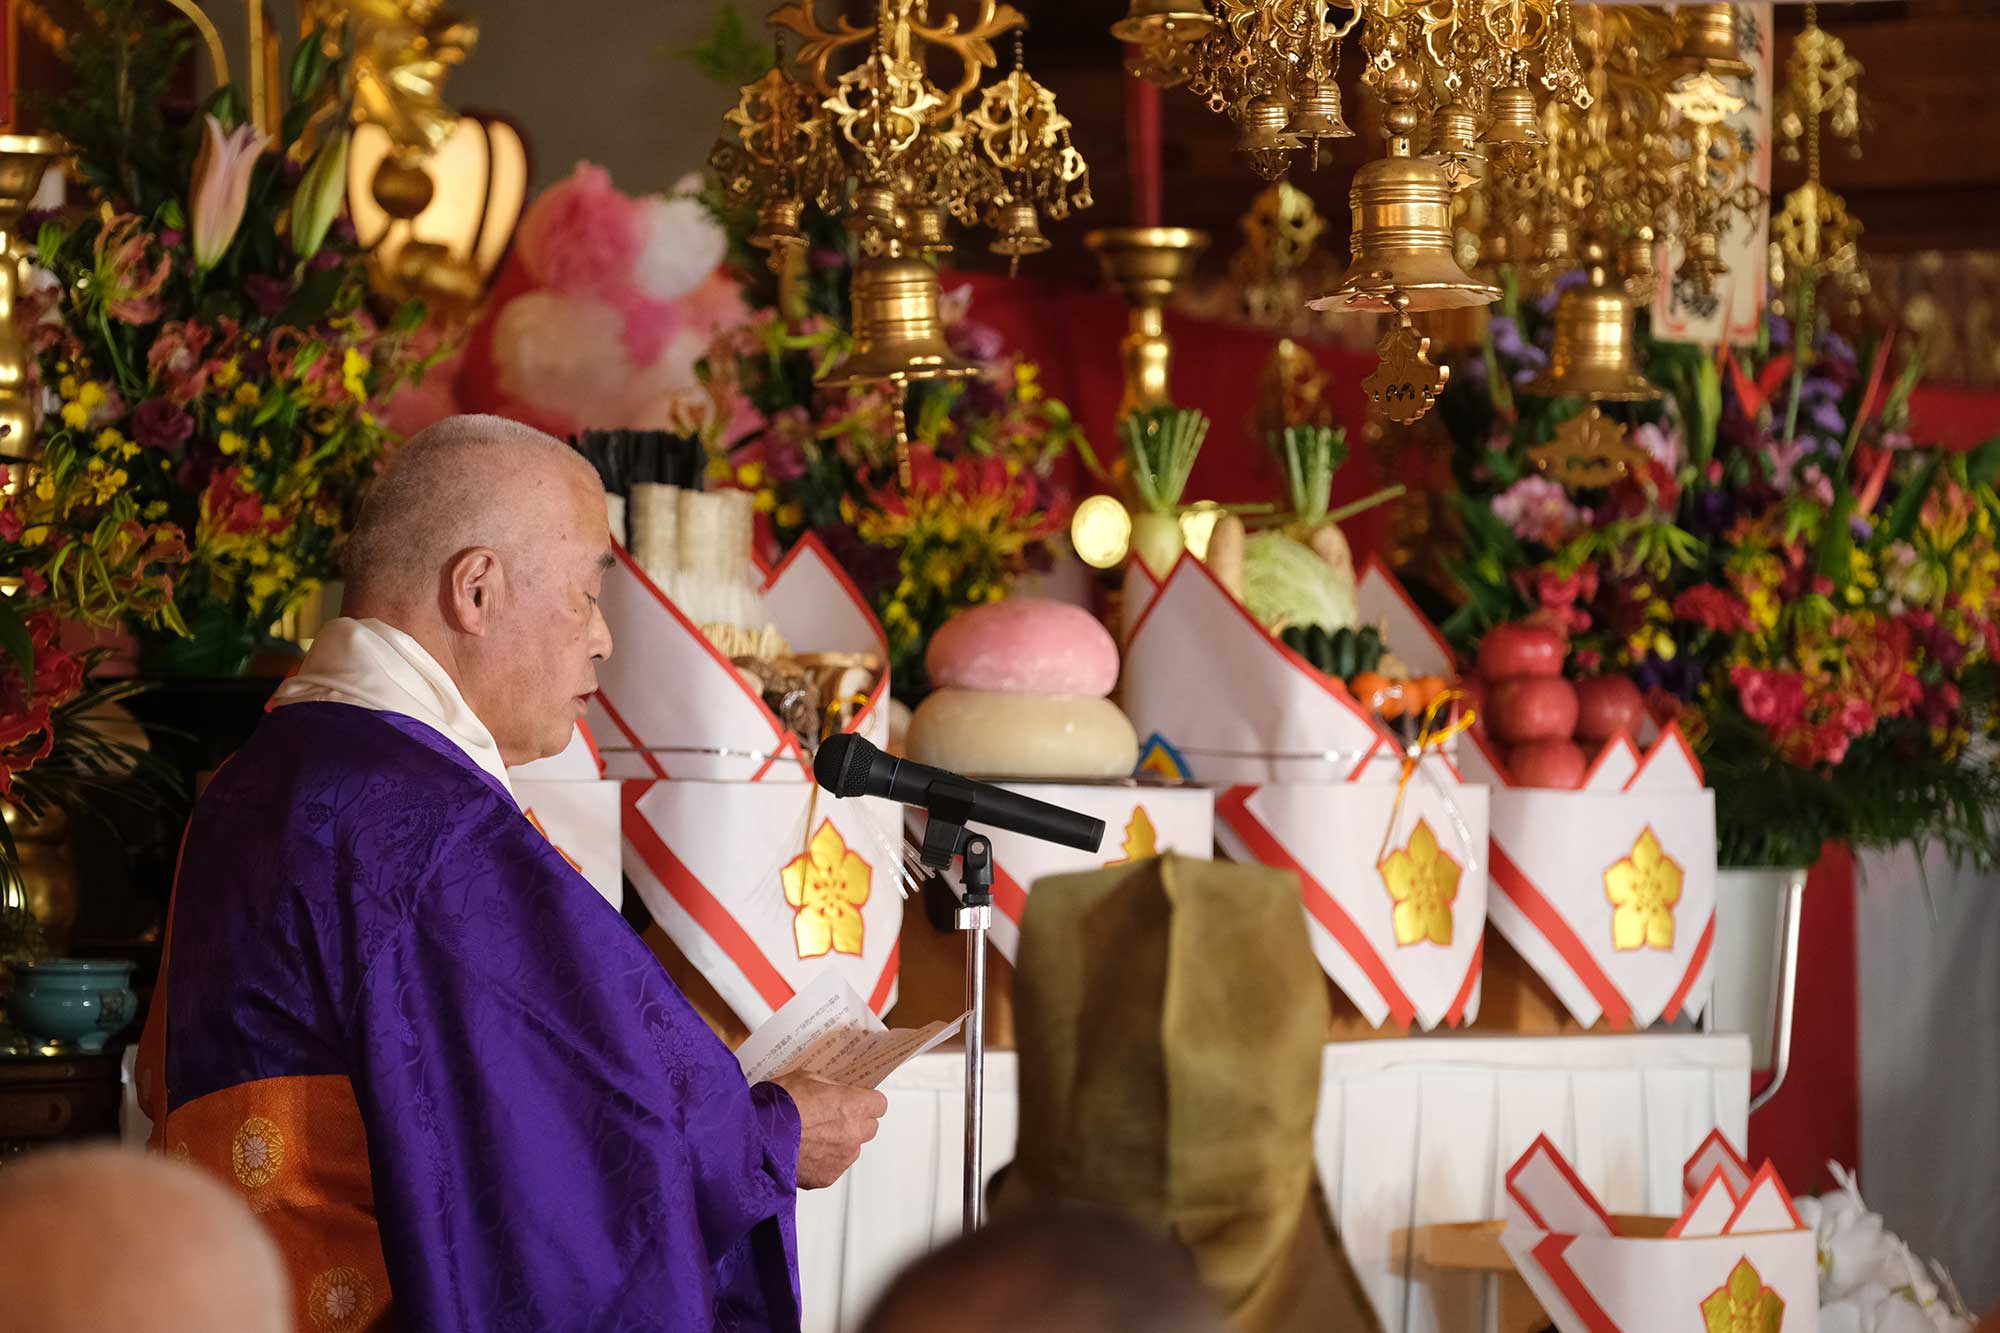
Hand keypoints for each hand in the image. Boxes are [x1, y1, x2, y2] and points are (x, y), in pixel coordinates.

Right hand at [771, 1074, 886, 1188]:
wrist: (753, 1138)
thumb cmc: (776, 1107)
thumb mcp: (805, 1078)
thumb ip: (831, 1087)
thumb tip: (839, 1091)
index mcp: (853, 1106)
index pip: (879, 1104)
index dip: (866, 1101)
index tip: (857, 1100)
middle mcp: (853, 1134)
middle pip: (870, 1127)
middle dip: (856, 1121)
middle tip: (832, 1116)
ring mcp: (842, 1158)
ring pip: (852, 1148)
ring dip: (840, 1142)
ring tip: (812, 1135)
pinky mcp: (827, 1177)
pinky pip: (834, 1166)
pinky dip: (824, 1160)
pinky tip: (804, 1150)